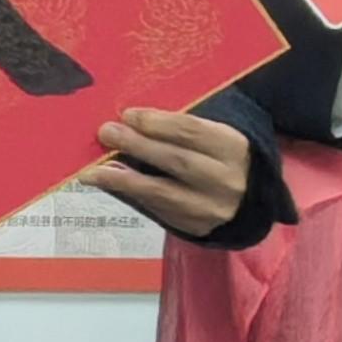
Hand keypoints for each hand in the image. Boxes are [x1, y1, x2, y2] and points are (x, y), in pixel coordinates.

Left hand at [75, 104, 254, 239]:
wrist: (248, 200)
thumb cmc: (218, 156)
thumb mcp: (213, 136)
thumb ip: (179, 129)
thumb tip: (130, 121)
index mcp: (233, 147)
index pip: (192, 131)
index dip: (157, 122)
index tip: (128, 114)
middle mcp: (226, 180)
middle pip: (177, 161)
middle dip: (138, 146)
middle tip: (106, 133)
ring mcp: (211, 208)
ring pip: (163, 193)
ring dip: (124, 179)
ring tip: (93, 170)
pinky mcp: (196, 227)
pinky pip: (158, 210)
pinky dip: (130, 195)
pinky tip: (108, 184)